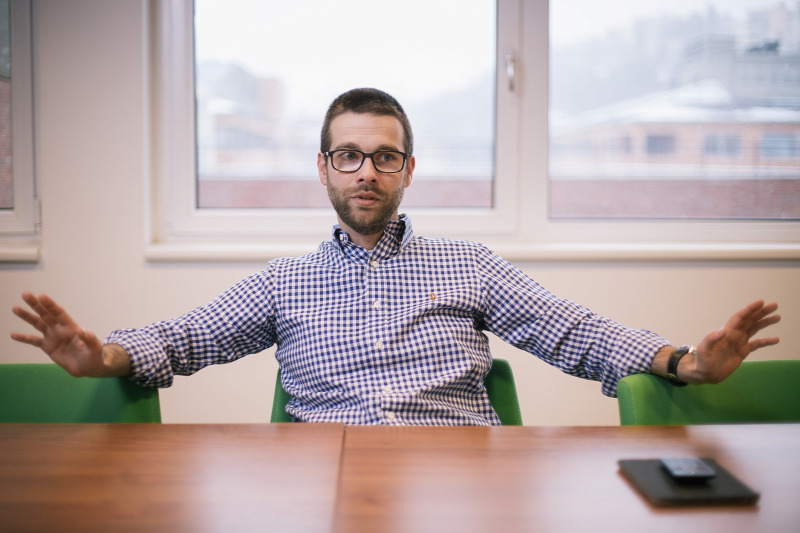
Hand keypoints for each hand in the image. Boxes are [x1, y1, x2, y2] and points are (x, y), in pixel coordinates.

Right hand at [10, 292, 127, 376]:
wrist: (89, 368)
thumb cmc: (95, 356)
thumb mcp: (95, 349)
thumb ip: (90, 340)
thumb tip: (83, 331)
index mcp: (71, 327)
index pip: (59, 313)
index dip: (51, 305)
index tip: (41, 296)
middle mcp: (60, 329)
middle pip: (46, 314)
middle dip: (36, 304)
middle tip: (25, 294)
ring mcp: (53, 337)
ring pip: (38, 324)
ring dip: (27, 316)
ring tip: (15, 308)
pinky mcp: (48, 346)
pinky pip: (33, 341)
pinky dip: (23, 337)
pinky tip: (13, 334)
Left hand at [682, 300, 780, 383]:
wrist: (704, 373)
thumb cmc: (702, 361)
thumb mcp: (704, 349)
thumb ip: (712, 339)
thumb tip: (722, 329)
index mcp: (726, 332)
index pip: (740, 317)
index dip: (750, 310)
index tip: (761, 302)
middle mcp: (734, 335)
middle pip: (750, 320)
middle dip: (761, 312)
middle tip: (774, 305)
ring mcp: (739, 342)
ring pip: (754, 329)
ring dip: (765, 322)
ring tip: (777, 317)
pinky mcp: (742, 351)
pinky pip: (756, 344)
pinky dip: (766, 341)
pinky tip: (776, 339)